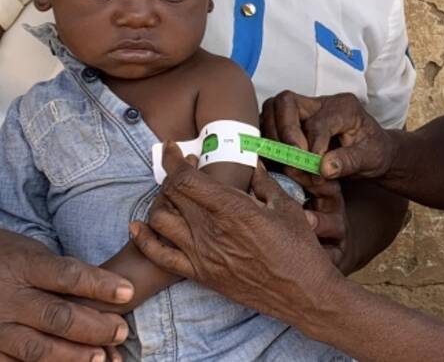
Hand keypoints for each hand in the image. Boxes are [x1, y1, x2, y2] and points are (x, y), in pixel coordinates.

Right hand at [0, 217, 132, 360]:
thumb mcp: (26, 249)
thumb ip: (58, 273)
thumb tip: (102, 295)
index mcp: (19, 265)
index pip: (65, 276)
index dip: (99, 285)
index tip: (127, 292)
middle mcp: (2, 297)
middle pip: (55, 317)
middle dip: (93, 328)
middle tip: (120, 331)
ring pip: (36, 348)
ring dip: (72, 356)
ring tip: (101, 357)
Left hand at [130, 148, 342, 322]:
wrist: (304, 294)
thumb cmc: (300, 250)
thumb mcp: (287, 206)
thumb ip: (263, 181)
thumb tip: (250, 161)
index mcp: (233, 208)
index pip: (185, 178)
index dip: (172, 159)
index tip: (171, 148)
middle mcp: (211, 230)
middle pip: (170, 194)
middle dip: (170, 175)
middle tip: (182, 168)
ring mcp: (202, 255)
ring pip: (159, 220)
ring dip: (160, 202)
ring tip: (172, 196)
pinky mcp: (201, 274)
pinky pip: (160, 256)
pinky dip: (144, 239)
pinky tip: (139, 226)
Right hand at [261, 92, 398, 181]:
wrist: (373, 152)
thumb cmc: (374, 152)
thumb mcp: (370, 159)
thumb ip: (349, 162)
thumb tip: (323, 167)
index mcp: (344, 106)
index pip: (317, 121)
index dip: (313, 145)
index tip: (315, 167)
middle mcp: (320, 103)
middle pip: (286, 102)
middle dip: (284, 131)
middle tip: (293, 158)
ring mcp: (304, 110)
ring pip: (272, 110)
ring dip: (273, 136)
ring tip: (288, 161)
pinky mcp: (292, 122)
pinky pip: (269, 124)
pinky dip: (269, 141)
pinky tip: (280, 159)